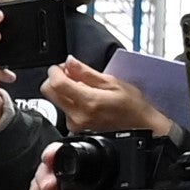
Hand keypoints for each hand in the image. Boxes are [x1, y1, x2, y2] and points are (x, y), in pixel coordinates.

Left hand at [44, 53, 163, 137]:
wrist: (140, 128)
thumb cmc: (132, 106)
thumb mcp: (112, 83)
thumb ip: (86, 73)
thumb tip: (69, 62)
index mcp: (88, 102)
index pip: (56, 84)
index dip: (55, 71)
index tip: (60, 66)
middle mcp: (77, 115)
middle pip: (49, 92)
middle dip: (56, 79)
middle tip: (71, 73)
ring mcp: (74, 124)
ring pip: (55, 100)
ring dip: (64, 90)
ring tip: (85, 87)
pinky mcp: (74, 128)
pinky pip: (63, 109)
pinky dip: (70, 100)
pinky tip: (85, 98)